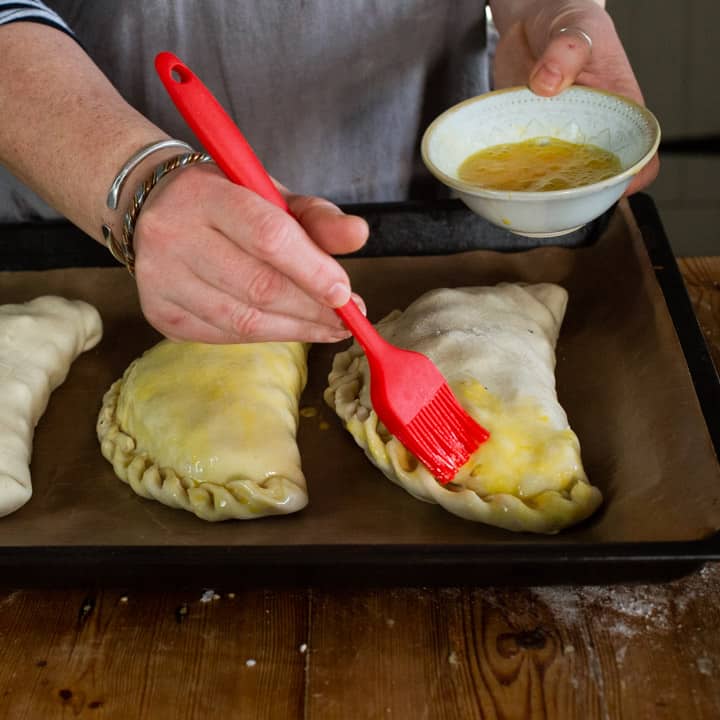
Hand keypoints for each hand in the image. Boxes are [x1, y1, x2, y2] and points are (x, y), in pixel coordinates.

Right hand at [132, 163, 367, 343]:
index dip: (313, 271)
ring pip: (244, 321)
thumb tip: (358, 235)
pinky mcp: (160, 312)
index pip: (268, 237)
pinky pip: (226, 336)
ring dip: (296, 330)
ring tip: (328, 328)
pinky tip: (289, 329)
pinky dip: (266, 335)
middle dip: (312, 310)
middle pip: (259, 287)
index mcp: (203, 195)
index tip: (346, 294)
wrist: (152, 206)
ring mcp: (160, 279)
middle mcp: (172, 236)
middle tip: (346, 319)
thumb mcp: (270, 194)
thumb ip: (316, 215)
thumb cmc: (224, 200)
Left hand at [492, 0, 658, 193]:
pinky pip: (520, 162)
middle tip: (552, 194)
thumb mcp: (576, 25)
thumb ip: (566, 50)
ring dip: (539, 187)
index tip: (612, 190)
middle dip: (577, 192)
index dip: (633, 178)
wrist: (530, 17)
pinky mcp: (527, 137)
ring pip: (554, 176)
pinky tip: (494, 175)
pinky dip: (509, 171)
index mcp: (619, 108)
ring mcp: (557, 137)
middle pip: (594, 176)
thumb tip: (547, 83)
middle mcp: (590, 130)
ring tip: (521, 190)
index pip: (641, 155)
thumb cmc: (568, 19)